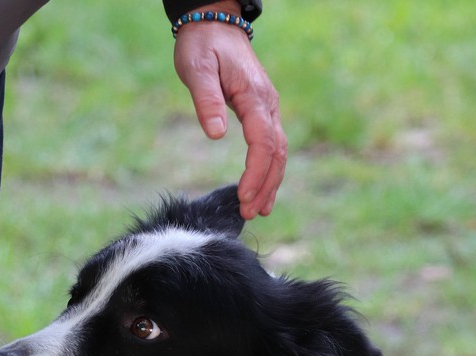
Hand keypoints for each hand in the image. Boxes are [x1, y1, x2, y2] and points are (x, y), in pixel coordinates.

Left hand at [172, 5, 286, 218]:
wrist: (214, 22)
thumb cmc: (202, 45)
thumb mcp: (197, 69)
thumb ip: (207, 101)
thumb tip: (217, 134)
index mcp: (254, 96)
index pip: (262, 142)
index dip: (256, 173)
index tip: (244, 197)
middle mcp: (268, 104)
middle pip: (276, 153)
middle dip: (265, 185)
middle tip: (249, 212)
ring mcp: (268, 108)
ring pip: (278, 152)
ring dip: (270, 183)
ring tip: (257, 210)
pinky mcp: (263, 112)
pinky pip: (272, 146)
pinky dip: (269, 171)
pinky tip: (261, 191)